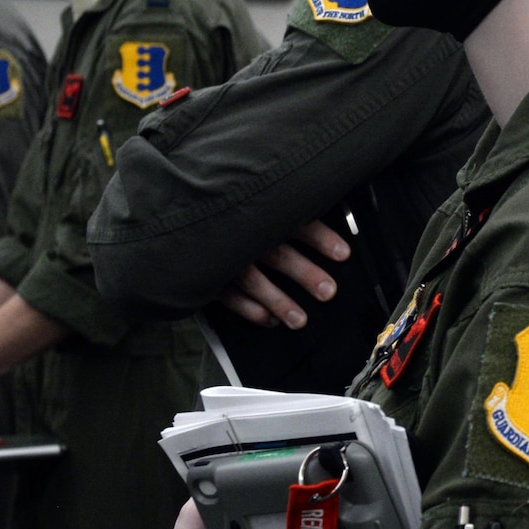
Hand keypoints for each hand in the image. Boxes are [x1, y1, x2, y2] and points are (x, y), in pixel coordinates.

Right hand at [216, 219, 350, 329]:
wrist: (185, 220)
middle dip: (304, 273)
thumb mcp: (258, 208)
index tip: (343, 254)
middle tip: (328, 291)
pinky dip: (250, 310)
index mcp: (259, 215)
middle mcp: (243, 236)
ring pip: (254, 281)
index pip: (294, 223)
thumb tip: (322, 213)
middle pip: (278, 254)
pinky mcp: (208, 275)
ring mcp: (224, 258)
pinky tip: (270, 321)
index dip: (320, 238)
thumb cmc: (231, 214)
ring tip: (300, 320)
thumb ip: (285, 211)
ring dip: (279, 302)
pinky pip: (229, 297)